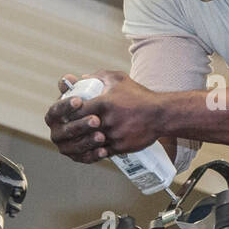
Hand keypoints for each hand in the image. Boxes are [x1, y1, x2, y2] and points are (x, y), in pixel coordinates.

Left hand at [44, 70, 164, 162]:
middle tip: (69, 129)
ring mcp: (114, 135)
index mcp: (104, 103)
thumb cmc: (140, 96)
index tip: (67, 114)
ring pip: (90, 142)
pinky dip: (95, 151)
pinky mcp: (120, 147)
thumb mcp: (119, 79)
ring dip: (83, 142)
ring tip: (78, 140)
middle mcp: (107, 120)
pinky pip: (102, 152)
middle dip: (74, 129)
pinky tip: (92, 148)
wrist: (161, 115)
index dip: (69, 113)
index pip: (77, 110)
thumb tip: (82, 78)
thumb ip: (99, 76)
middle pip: (81, 129)